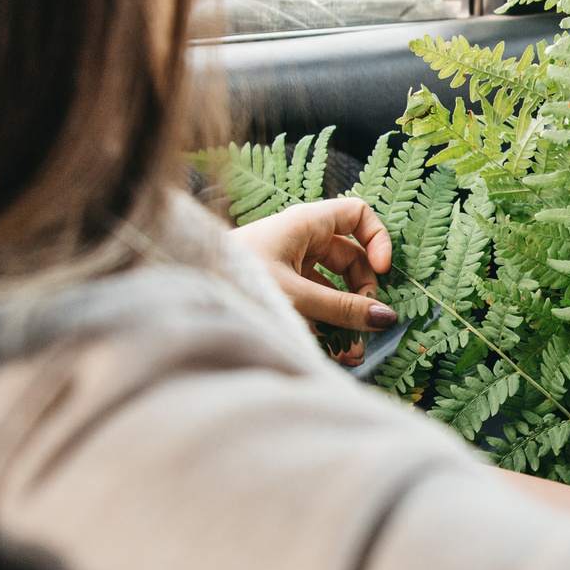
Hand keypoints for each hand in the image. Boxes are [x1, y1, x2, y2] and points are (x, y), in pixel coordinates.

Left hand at [230, 198, 396, 359]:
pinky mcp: (279, 291)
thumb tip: (386, 318)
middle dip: (361, 293)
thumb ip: (343, 309)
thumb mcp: (296, 296)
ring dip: (345, 319)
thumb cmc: (237, 281)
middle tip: (365, 322)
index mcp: (305, 225)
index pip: (357, 215)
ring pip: (331, 287)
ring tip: (350, 353)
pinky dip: (324, 327)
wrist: (183, 291)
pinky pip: (313, 304)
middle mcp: (300, 241)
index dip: (377, 239)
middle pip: (350, 259)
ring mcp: (289, 266)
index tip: (384, 271)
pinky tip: (332, 354)